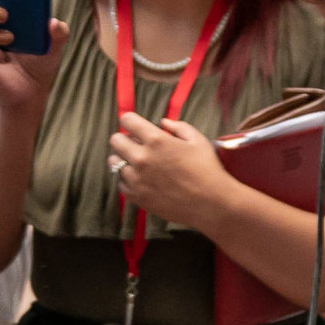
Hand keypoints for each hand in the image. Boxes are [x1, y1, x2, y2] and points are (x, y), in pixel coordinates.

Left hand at [109, 113, 234, 226]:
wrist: (210, 203)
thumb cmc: (207, 169)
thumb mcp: (197, 140)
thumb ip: (178, 127)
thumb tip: (163, 123)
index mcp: (156, 140)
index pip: (127, 120)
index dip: (130, 120)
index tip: (134, 125)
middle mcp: (142, 158)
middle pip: (115, 141)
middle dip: (124, 139)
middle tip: (135, 144)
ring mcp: (137, 179)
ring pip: (114, 162)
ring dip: (124, 159)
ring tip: (137, 163)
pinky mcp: (137, 197)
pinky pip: (120, 183)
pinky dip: (127, 179)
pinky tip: (141, 179)